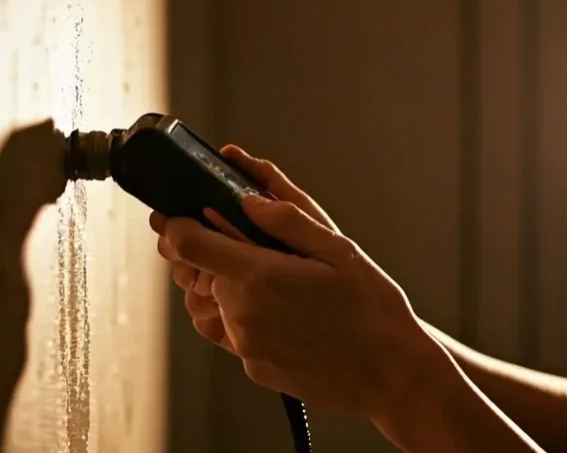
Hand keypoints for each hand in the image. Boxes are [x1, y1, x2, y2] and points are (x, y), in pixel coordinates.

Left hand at [151, 146, 439, 423]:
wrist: (391, 373)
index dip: (175, 222)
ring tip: (268, 275)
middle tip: (252, 239)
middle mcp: (242, 314)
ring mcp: (245, 345)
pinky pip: (230, 329)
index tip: (178, 211)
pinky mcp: (253, 366)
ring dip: (224, 282)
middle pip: (199, 269)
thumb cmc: (372, 307)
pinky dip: (242, 312)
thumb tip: (246, 195)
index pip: (186, 243)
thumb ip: (287, 217)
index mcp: (260, 277)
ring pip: (210, 301)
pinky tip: (281, 307)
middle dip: (217, 249)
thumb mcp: (338, 249)